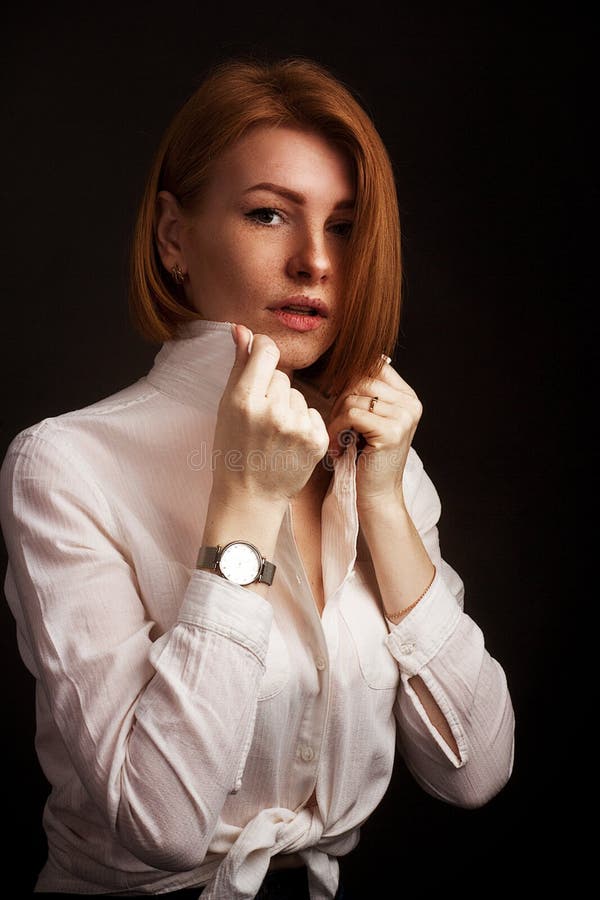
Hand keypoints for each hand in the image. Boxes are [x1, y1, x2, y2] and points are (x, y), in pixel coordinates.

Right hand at [210, 325, 329, 509]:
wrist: (251, 495)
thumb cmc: (233, 449)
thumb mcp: (227, 407)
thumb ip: (238, 365)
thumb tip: (241, 330)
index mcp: (244, 399)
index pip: (266, 350)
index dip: (262, 352)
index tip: (259, 362)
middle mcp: (272, 411)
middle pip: (282, 375)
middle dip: (273, 390)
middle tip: (260, 419)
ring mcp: (297, 426)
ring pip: (298, 394)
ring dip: (288, 408)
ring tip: (274, 434)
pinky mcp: (317, 440)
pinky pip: (312, 412)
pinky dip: (303, 424)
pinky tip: (288, 443)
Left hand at [326, 359, 422, 511]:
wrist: (376, 496)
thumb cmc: (366, 459)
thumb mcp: (369, 421)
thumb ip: (366, 395)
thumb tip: (343, 366)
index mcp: (408, 398)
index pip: (375, 366)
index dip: (350, 380)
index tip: (339, 403)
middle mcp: (410, 404)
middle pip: (361, 380)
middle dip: (339, 401)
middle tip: (335, 426)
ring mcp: (403, 417)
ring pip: (353, 397)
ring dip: (336, 419)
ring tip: (336, 440)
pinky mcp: (391, 431)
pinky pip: (351, 415)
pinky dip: (336, 430)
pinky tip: (339, 448)